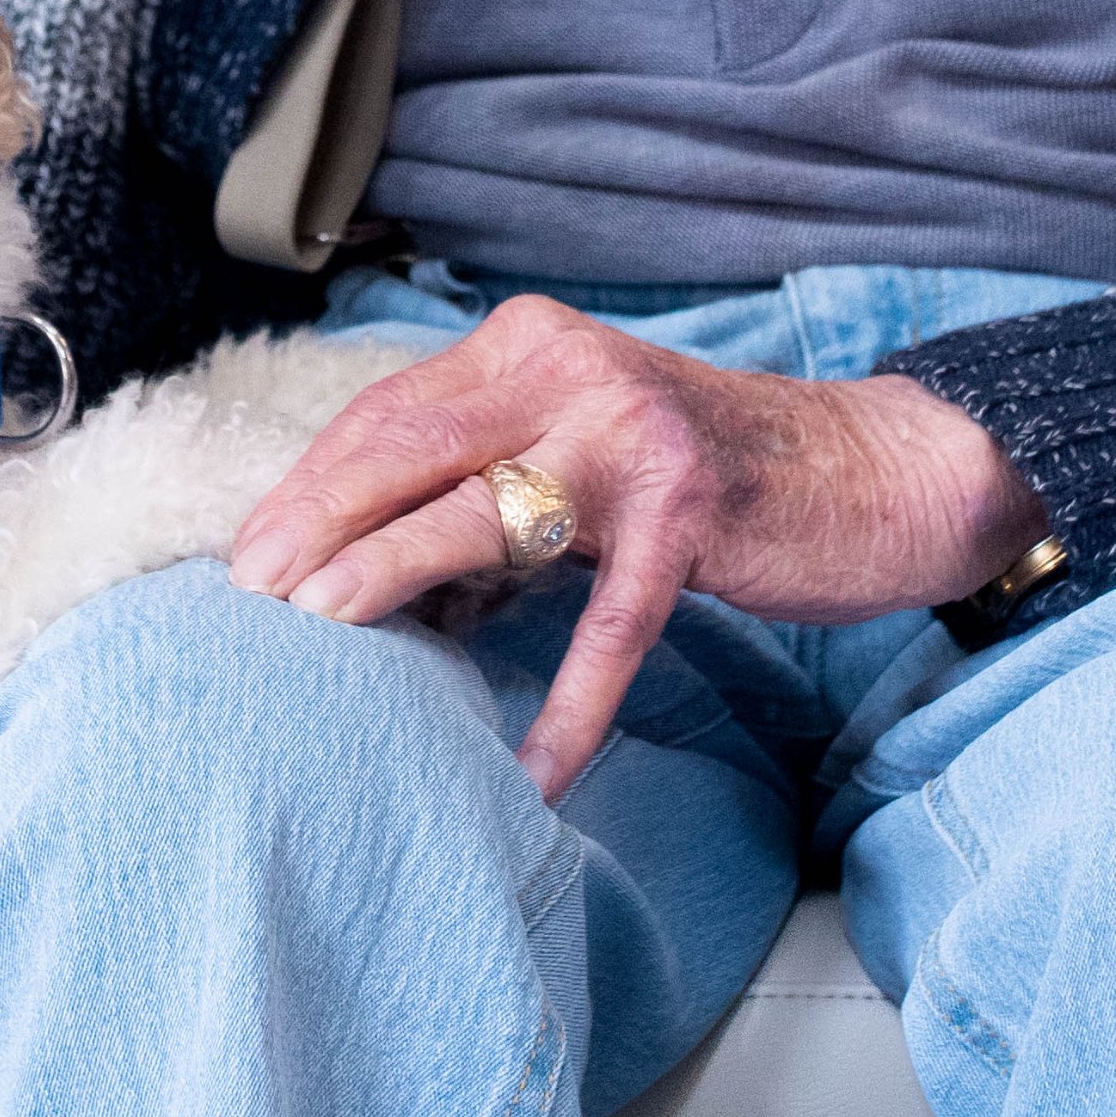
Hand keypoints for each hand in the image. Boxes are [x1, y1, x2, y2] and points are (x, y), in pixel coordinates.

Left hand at [225, 295, 1051, 801]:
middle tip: (245, 602)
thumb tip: (359, 551)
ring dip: (388, 577)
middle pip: (404, 446)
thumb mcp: (579, 439)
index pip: (386, 412)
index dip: (308, 485)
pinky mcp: (695, 515)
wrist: (871, 468)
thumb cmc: (706, 472)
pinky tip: (535, 771)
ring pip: (478, 511)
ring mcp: (631, 439)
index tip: (245, 557)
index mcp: (528, 345)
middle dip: (313, 525)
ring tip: (321, 641)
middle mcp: (568, 368)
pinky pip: (611, 623)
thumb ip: (486, 465)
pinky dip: (571, 705)